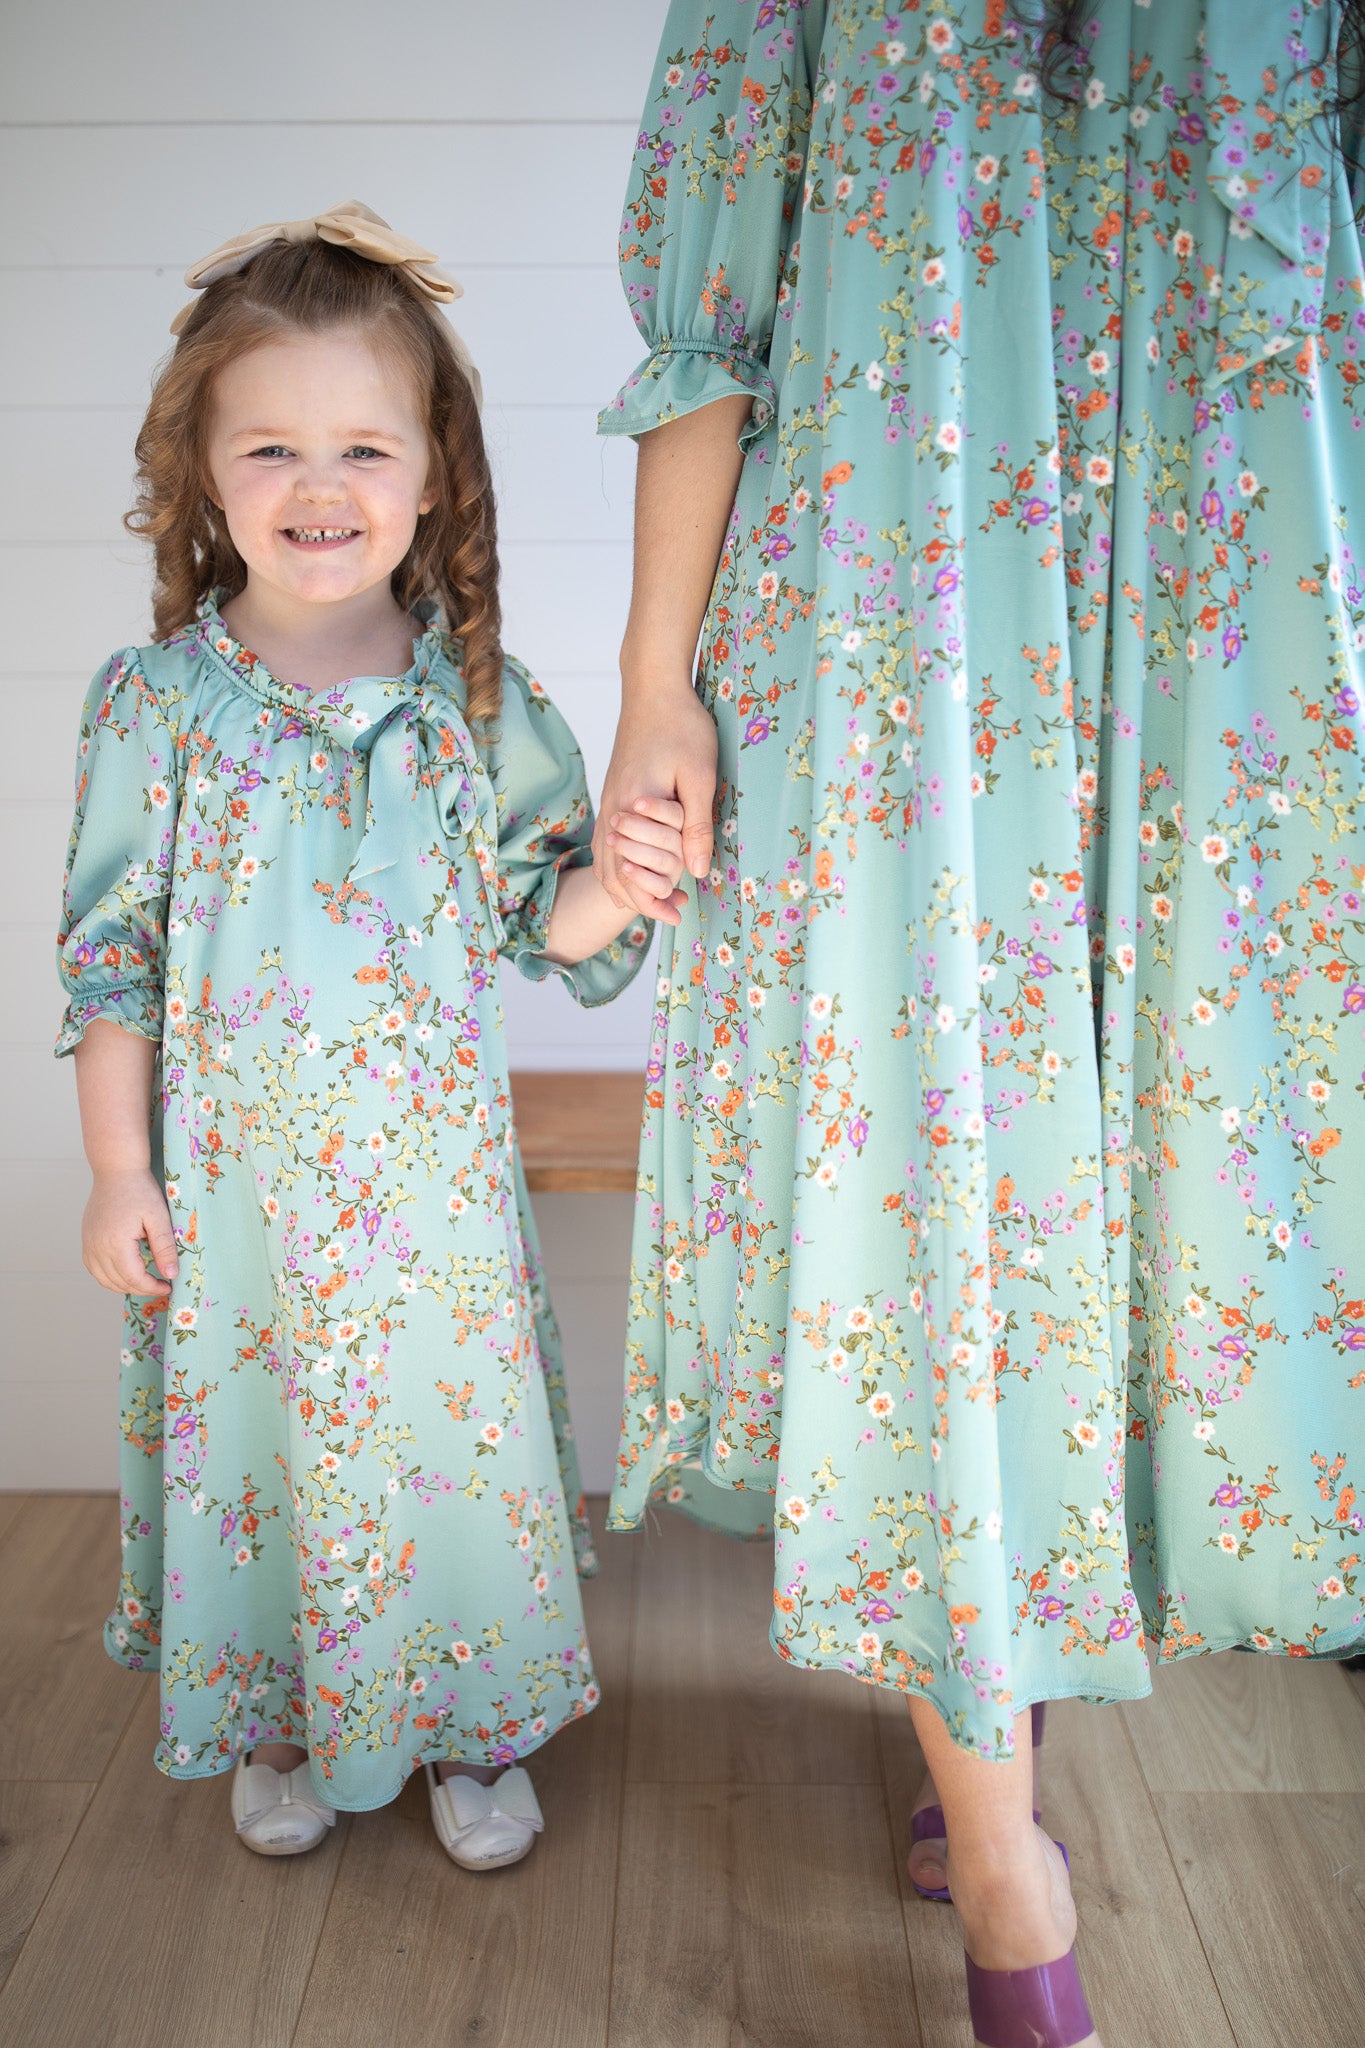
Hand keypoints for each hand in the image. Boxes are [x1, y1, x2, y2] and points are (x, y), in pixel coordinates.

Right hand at [82, 1168, 179, 1296]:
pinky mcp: (86, 1240)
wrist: (116, 1170)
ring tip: (145, 1282)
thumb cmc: (139, 1189)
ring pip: (104, 1279)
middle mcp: (97, 1247)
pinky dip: (109, 1277)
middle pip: (118, 1283)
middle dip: (141, 1289)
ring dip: (125, 1286)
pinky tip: (126, 1273)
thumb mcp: (159, 1217)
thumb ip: (165, 1247)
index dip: (152, 1288)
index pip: (134, 1279)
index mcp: (115, 1242)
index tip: (168, 1287)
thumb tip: (171, 1274)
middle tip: (160, 1285)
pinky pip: (94, 1269)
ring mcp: (88, 1244)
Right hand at [592, 679, 717, 916]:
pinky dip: (616, 866)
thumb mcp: (700, 776)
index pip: (633, 873)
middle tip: (674, 912)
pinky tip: (634, 870)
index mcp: (633, 810)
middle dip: (641, 900)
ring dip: (627, 886)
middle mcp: (613, 811)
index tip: (678, 913)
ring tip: (657, 900)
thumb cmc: (682, 727)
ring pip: (604, 861)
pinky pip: (604, 844)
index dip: (654, 900)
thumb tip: (698, 871)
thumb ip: (696, 827)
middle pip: (614, 874)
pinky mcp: (611, 795)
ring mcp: (608, 803)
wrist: (653, 689)